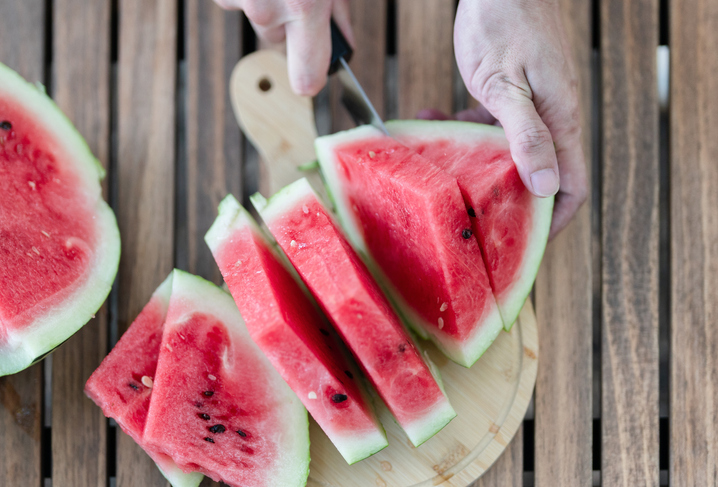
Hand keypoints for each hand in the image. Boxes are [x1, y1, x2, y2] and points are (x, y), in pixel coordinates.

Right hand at [214, 0, 353, 95]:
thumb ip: (335, 13)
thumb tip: (341, 43)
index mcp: (304, 6)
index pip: (307, 76)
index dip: (312, 78)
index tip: (313, 81)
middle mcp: (265, 8)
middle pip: (277, 37)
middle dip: (288, 17)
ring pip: (257, 15)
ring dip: (267, 0)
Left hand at [450, 0, 586, 238]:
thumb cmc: (506, 23)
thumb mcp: (509, 86)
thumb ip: (527, 136)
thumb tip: (546, 185)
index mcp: (560, 121)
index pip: (571, 185)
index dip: (554, 220)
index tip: (526, 241)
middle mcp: (550, 118)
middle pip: (535, 175)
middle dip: (504, 197)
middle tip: (469, 210)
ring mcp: (530, 106)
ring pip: (505, 152)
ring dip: (474, 160)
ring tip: (441, 162)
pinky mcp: (509, 94)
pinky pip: (489, 125)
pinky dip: (464, 128)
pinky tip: (436, 118)